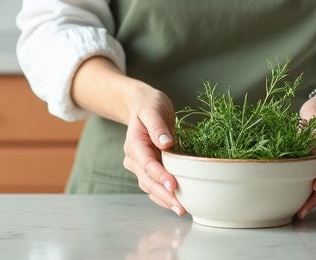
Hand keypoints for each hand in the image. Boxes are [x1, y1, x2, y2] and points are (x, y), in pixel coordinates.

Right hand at [123, 87, 185, 215]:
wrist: (141, 105)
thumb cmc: (149, 105)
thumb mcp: (153, 109)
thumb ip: (158, 126)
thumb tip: (166, 142)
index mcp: (134, 143)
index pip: (146, 163)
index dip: (159, 175)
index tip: (173, 185)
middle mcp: (134, 157)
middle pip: (148, 180)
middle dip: (164, 195)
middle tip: (180, 207)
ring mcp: (140, 165)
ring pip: (150, 186)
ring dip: (164, 199)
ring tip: (181, 210)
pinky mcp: (148, 169)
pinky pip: (153, 185)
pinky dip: (163, 196)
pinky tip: (175, 204)